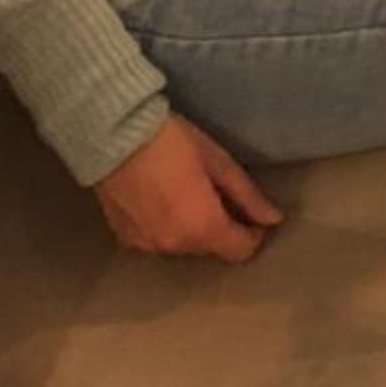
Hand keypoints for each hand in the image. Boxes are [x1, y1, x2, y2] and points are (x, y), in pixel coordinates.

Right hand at [92, 113, 281, 264]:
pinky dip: (164, 226)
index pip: (240, 251)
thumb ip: (247, 195)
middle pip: (210, 247)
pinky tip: (159, 197)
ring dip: (190, 227)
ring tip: (183, 190)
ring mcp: (146, 245)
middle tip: (213, 191)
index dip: (252, 234)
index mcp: (203, 227)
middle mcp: (174, 246)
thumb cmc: (172, 142)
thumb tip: (272, 219)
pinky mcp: (124, 239)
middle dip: (219, 226)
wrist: (113, 135)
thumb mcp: (217, 162)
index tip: (250, 215)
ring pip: (182, 245)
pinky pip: (156, 240)